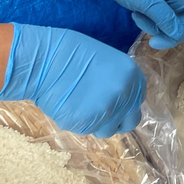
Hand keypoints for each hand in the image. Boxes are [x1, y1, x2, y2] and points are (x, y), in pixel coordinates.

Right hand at [0, 23, 145, 136]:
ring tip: (80, 104)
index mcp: (134, 78)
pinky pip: (86, 130)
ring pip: (107, 130)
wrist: (45, 59)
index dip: (125, 103)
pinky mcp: (86, 124)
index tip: (113, 101)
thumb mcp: (108, 62)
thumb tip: (120, 97)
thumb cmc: (72, 53)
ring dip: (97, 122)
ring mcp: (107, 112)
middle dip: (116, 120)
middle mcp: (125, 97)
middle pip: (129, 122)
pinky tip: (69, 105)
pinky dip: (78, 122)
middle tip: (100, 111)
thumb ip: (120, 82)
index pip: (137, 101)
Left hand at [75, 0, 183, 48]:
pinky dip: (148, 22)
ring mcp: (166, 1)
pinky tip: (135, 13)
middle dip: (170, 34)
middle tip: (152, 40)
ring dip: (154, 27)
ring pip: (171, 25)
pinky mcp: (156, 5)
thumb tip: (178, 31)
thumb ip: (163, 16)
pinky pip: (159, 22)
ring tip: (138, 15)